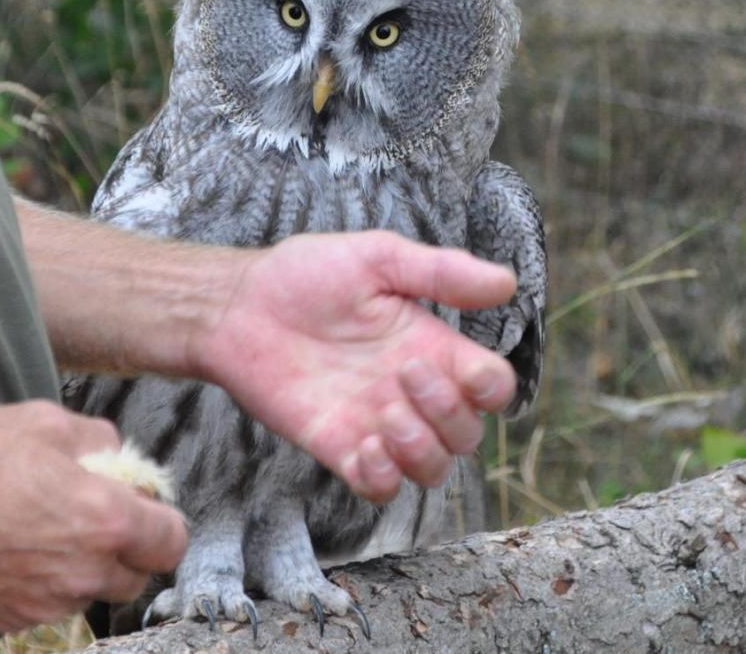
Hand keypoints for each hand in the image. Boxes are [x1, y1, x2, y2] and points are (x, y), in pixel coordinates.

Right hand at [0, 402, 187, 633]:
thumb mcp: (45, 421)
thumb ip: (99, 442)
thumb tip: (116, 456)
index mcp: (105, 520)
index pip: (171, 541)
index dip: (161, 519)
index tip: (141, 503)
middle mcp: (83, 571)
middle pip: (137, 575)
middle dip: (128, 547)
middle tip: (97, 513)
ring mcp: (46, 602)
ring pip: (93, 592)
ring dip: (87, 566)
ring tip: (49, 526)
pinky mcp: (11, 617)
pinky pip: (51, 604)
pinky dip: (47, 581)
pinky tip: (19, 546)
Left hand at [195, 231, 518, 502]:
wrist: (237, 306)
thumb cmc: (306, 274)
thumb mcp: (378, 257)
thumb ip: (440, 271)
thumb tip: (508, 283)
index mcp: (432, 346)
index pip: (491, 387)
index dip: (493, 389)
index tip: (467, 369)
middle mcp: (411, 391)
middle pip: (468, 435)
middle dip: (448, 412)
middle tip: (404, 372)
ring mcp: (376, 423)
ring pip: (433, 470)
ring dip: (421, 449)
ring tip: (384, 413)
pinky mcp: (337, 447)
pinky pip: (380, 488)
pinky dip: (383, 477)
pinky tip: (364, 447)